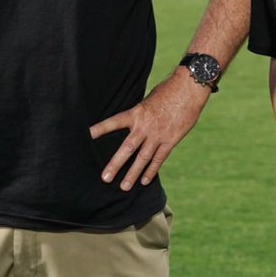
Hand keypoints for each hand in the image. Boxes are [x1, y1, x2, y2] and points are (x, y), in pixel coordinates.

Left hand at [90, 70, 208, 190]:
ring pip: (143, 158)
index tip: (87, 136)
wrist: (189, 89)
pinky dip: (151, 170)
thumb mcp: (148, 100)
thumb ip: (140, 114)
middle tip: (105, 178)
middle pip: (128, 149)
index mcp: (136, 113)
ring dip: (133, 174)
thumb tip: (133, 124)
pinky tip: (144, 180)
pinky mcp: (170, 140)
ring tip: (124, 187)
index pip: (114, 122)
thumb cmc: (167, 92)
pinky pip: (159, 159)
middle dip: (116, 164)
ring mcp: (158, 135)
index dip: (100, 129)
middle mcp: (145, 126)